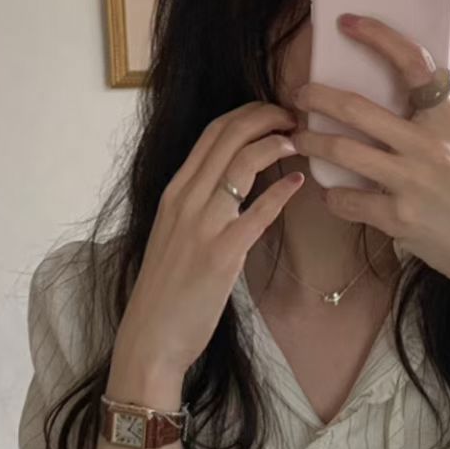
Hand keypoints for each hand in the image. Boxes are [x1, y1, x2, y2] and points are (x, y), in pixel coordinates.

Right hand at [111, 102, 303, 393]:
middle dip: (266, 117)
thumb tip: (236, 185)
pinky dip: (281, 192)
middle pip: (228, 136)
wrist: (151, 336)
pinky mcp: (221, 254)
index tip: (273, 112)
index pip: (211, 132)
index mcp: (174, 192)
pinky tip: (299, 182)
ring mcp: (202, 225)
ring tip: (299, 142)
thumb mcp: (175, 233)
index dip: (247, 113)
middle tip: (294, 116)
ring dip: (275, 144)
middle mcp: (185, 200)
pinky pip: (257, 212)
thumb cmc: (167, 288)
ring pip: (242, 164)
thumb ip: (200, 205)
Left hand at [292, 15, 449, 305]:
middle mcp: (431, 146)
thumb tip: (390, 98)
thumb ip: (431, 124)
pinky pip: (347, 199)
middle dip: (317, 97)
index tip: (348, 23)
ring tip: (300, 141)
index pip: (413, 63)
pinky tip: (333, 195)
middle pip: (358, 108)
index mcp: (449, 121)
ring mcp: (414, 182)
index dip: (377, 37)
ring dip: (312, 143)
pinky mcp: (400, 219)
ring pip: (342, 150)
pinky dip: (333, 196)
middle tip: (300, 95)